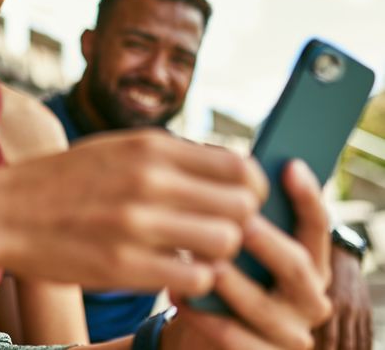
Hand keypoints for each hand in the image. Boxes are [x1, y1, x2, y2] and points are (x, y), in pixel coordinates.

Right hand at [0, 130, 267, 298]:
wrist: (6, 210)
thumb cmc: (65, 178)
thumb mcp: (116, 148)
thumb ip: (169, 156)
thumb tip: (227, 171)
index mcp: (150, 145)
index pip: (238, 165)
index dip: (250, 188)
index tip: (239, 201)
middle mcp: (149, 179)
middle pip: (241, 206)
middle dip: (240, 222)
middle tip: (220, 230)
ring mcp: (136, 224)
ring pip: (224, 243)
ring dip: (218, 253)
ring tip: (196, 252)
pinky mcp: (123, 266)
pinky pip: (194, 278)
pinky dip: (193, 279)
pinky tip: (174, 271)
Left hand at [172, 160, 331, 349]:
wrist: (206, 325)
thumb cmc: (222, 263)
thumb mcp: (237, 235)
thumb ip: (241, 210)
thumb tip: (227, 163)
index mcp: (309, 258)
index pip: (316, 224)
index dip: (307, 195)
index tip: (289, 165)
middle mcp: (309, 296)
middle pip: (295, 264)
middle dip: (265, 240)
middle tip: (239, 221)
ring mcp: (289, 332)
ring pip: (263, 305)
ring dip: (230, 280)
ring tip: (201, 258)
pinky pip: (234, 338)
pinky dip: (203, 314)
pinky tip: (178, 291)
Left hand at [313, 244, 371, 349]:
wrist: (341, 255)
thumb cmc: (316, 270)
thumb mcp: (310, 285)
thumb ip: (304, 305)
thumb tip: (294, 326)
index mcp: (328, 302)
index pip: (327, 338)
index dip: (320, 349)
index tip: (308, 349)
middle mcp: (345, 308)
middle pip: (343, 344)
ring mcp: (357, 310)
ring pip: (357, 342)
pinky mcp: (365, 310)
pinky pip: (367, 335)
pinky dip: (363, 347)